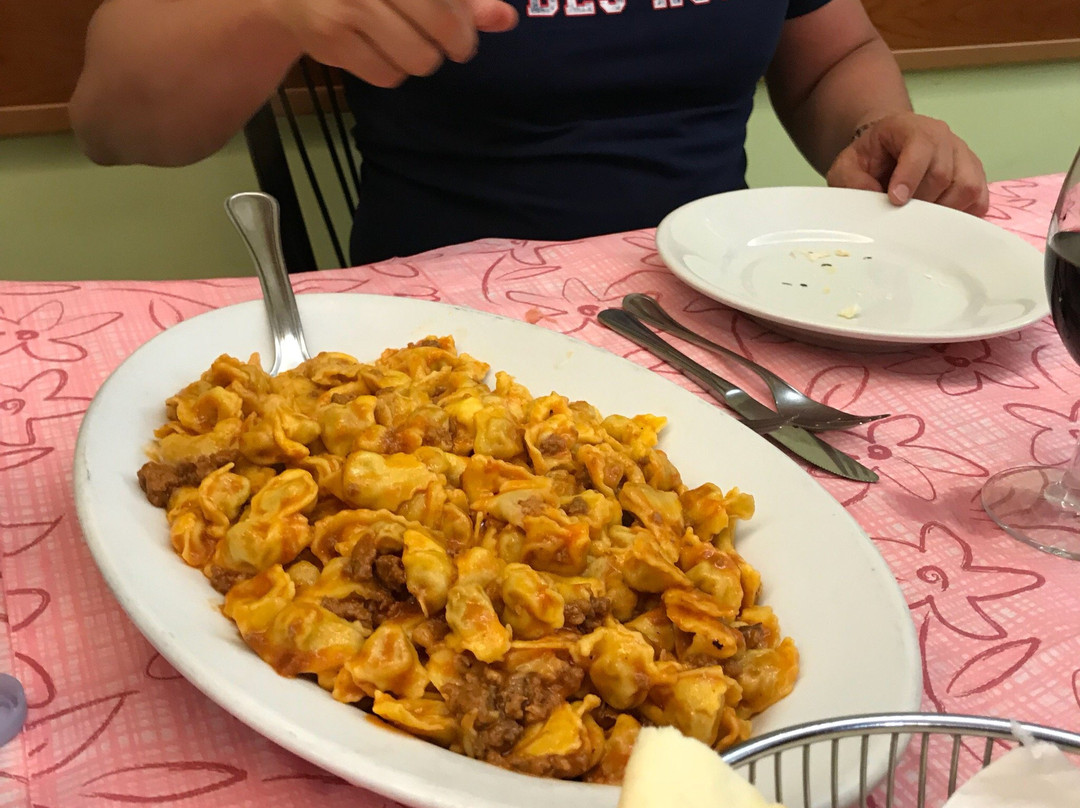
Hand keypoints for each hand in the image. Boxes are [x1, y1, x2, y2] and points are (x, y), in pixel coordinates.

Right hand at [267, 0, 516, 87]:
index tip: (461, 26)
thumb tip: (506, 18)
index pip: (450, 0)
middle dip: (455, 43)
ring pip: (418, 59)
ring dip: (421, 59)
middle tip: (449, 44)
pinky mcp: (330, 37)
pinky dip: (391, 71)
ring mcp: (348, 3)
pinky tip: (377, 49)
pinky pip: (387, 76)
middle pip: (442, 27)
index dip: (465, 20)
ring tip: (404, 41)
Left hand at [826, 112, 988, 215]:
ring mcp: (962, 154)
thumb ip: (852, 181)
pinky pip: (978, 199)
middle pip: (943, 174)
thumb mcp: (847, 166)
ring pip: (965, 187)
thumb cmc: (869, 158)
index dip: (909, 177)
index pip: (920, 148)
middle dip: (920, 201)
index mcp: (910, 128)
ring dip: (942, 211)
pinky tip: (939, 219)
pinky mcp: (974, 174)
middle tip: (902, 214)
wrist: (886, 150)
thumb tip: (875, 200)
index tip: (896, 200)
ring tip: (919, 216)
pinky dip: (961, 214)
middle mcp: (942, 137)